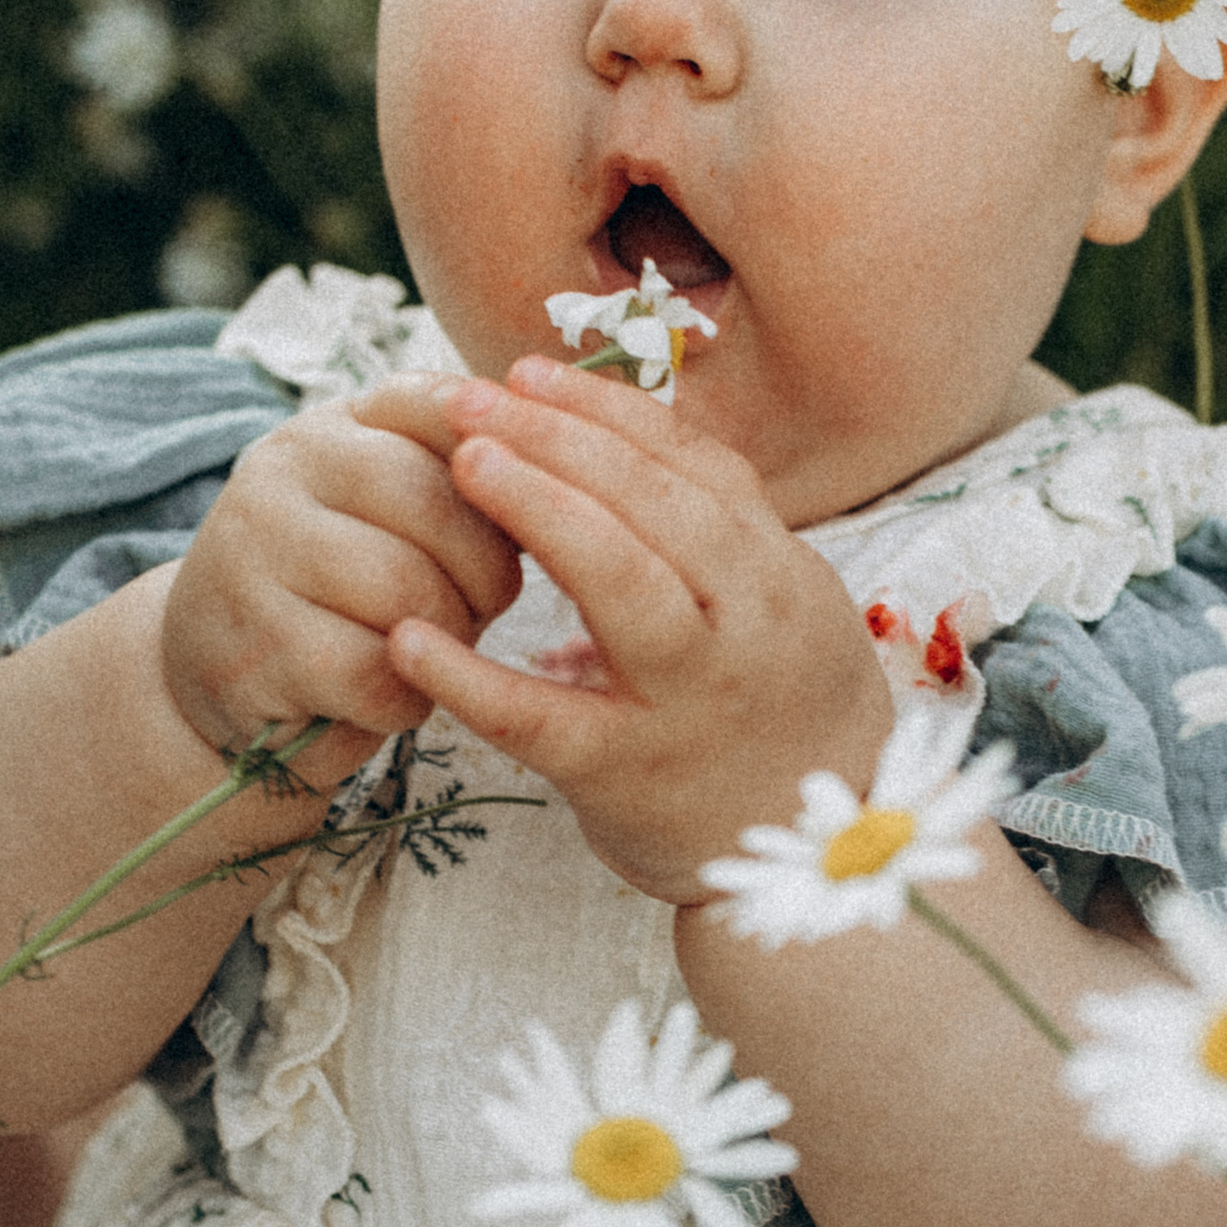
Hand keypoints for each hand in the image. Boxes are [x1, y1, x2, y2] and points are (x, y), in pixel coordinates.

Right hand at [159, 380, 522, 765]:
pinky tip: (392, 694)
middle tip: (485, 605)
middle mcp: (283, 470)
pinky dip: (405, 699)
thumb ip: (456, 475)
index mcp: (333, 426)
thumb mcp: (386, 511)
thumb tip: (568, 460)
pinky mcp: (254, 648)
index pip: (439, 408)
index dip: (506, 465)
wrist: (220, 670)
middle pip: (436, 504)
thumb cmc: (339, 589)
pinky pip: (374, 672)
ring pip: (407, 591)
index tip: (527, 513)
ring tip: (435, 650)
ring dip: (449, 638)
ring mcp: (257, 555)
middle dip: (487, 570)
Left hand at [382, 355, 893, 898]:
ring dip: (542, 512)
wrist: (815, 854)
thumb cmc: (776, 710)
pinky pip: (545, 718)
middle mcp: (744, 626)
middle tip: (467, 400)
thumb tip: (602, 439)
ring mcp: (689, 699)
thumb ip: (703, 529)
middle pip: (657, 506)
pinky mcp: (628, 773)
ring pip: (624, 586)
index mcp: (775, 573)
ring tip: (463, 463)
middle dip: (560, 439)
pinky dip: (474, 678)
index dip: (606, 410)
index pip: (692, 465)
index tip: (525, 371)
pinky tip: (411, 639)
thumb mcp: (775, 604)